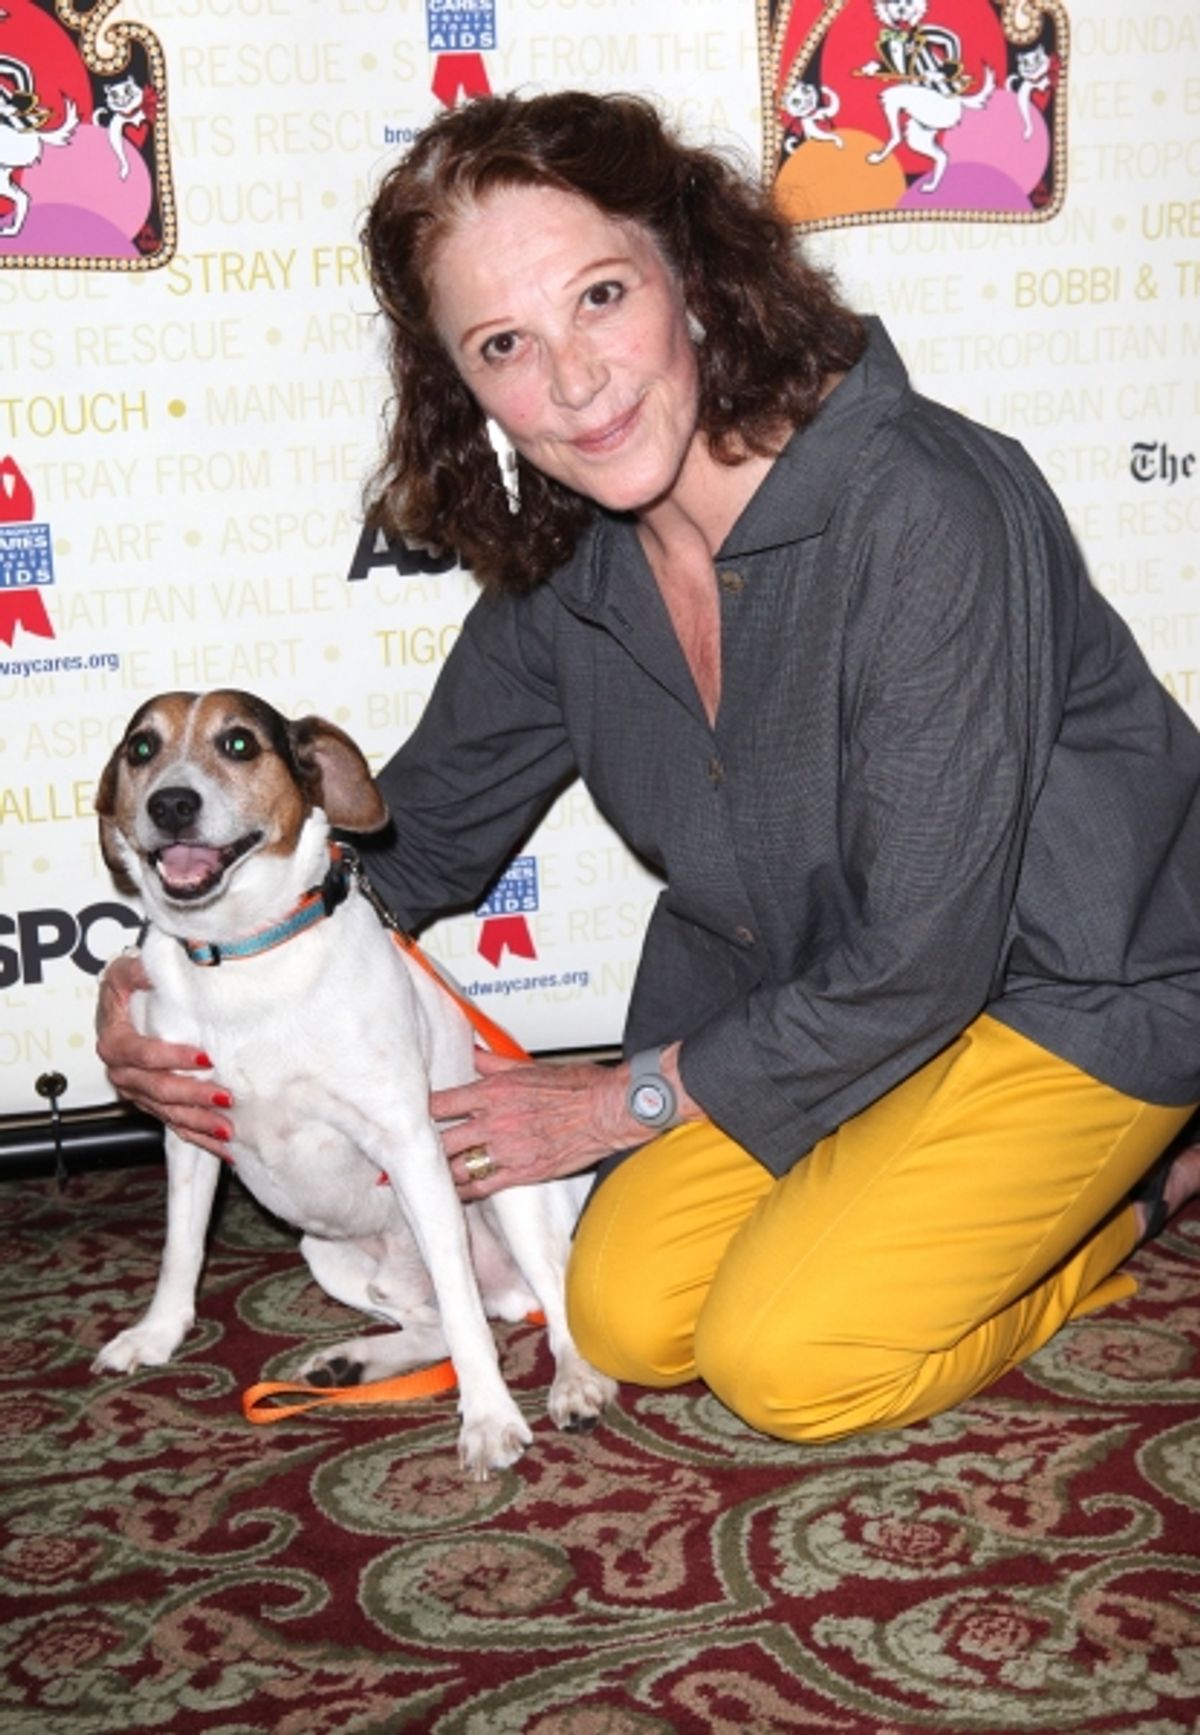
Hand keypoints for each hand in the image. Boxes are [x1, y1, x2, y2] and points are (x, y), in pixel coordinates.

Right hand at [95, 951, 233, 1158]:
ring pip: (167, 1113)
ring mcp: (138, 1091)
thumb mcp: (126, 971)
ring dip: (198, 1122)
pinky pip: (174, 1124)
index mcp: (115, 1042)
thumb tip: (153, 968)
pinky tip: (222, 1144)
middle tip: (224, 1097)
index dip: (172, 1058)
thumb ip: (139, 970)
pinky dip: (198, 1136)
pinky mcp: (152, 1103)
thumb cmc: (125, 990)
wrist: (119, 1007)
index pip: (142, 1055)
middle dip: (193, 1096)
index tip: (204, 1059)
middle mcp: (123, 1072)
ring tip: (227, 1128)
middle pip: (158, 1089)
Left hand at [433, 1048, 634, 1199]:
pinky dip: (466, 1191)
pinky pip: (482, 1186)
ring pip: (457, 1168)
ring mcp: (507, 1150)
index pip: (441, 1104)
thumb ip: (495, 1063)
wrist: (607, 1110)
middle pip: (442, 1140)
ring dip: (444, 1171)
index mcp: (494, 1092)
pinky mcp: (523, 1172)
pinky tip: (457, 1192)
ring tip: (433, 1174)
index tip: (416, 1116)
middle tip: (417, 1151)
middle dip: (428, 1147)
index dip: (425, 1112)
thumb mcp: (530, 1067)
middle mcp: (495, 1121)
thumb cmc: (577, 1087)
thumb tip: (473, 1052)